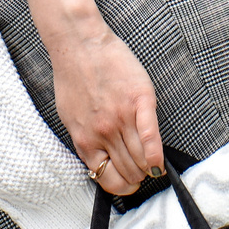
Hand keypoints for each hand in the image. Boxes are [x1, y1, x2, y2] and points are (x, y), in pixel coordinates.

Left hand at [51, 21, 163, 194]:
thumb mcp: (70, 117)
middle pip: (130, 173)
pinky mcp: (139, 101)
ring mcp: (121, 117)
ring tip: (152, 163)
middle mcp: (103, 132)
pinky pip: (151, 137)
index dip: (122, 185)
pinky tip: (158, 163)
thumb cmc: (73, 77)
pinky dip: (156, 156)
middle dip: (138, 176)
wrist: (80, 43)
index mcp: (85, 138)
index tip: (128, 179)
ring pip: (142, 161)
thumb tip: (98, 161)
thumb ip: (86, 140)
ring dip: (149, 168)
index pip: (109, 180)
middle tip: (142, 169)